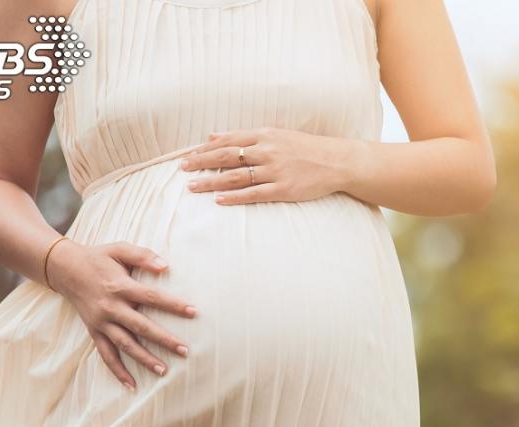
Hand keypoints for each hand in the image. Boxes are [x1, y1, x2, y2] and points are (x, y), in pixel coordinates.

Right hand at [46, 239, 196, 389]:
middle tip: (185, 350)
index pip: (151, 297)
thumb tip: (166, 266)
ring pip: (125, 345)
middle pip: (141, 327)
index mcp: (120, 286)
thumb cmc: (98, 258)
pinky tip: (132, 384)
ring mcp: (101, 322)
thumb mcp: (120, 249)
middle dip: (164, 339)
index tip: (193, 312)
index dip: (173, 305)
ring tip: (164, 371)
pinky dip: (117, 371)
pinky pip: (106, 355)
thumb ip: (143, 256)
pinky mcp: (94, 332)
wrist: (65, 269)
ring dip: (144, 359)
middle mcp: (110, 307)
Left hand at [180, 127, 364, 204]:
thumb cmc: (305, 148)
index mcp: (264, 135)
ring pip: (236, 176)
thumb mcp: (275, 134)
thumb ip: (244, 136)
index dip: (204, 148)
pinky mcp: (283, 189)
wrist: (336, 161)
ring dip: (211, 182)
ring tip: (192, 187)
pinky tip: (219, 200)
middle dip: (201, 163)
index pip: (227, 140)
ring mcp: (275, 171)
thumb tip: (213, 135)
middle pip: (226, 157)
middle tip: (181, 169)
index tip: (187, 155)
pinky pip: (254, 194)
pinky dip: (235, 197)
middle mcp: (267, 151)